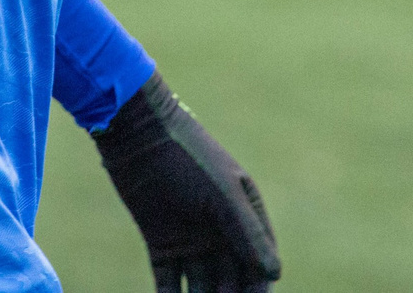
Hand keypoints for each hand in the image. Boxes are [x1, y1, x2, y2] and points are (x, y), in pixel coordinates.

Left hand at [93, 73, 280, 291]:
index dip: (259, 288)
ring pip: (202, 287)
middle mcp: (220, 232)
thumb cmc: (189, 157)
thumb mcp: (224, 194)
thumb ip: (248, 233)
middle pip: (231, 280)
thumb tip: (274, 275)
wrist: (138, 135)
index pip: (258, 263)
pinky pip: (169, 284)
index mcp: (244, 214)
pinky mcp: (161, 245)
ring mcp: (191, 241)